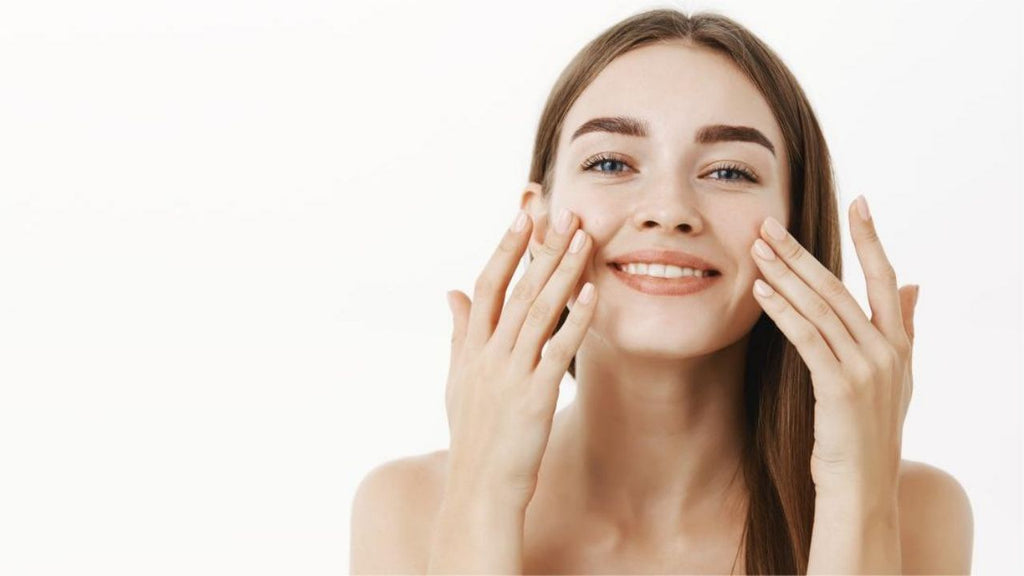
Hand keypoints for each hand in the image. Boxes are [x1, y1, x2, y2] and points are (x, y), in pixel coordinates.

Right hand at [443, 207, 595, 509]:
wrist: (477, 491)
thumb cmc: (472, 436)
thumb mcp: (458, 380)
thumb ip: (459, 332)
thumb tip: (450, 291)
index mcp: (471, 348)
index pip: (487, 284)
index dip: (506, 247)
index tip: (523, 214)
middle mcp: (488, 355)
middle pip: (515, 289)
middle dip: (540, 247)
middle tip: (563, 211)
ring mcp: (510, 374)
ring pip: (538, 312)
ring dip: (562, 272)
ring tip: (583, 238)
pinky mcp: (534, 397)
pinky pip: (558, 350)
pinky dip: (575, 320)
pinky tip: (592, 293)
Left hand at [749, 195, 919, 496]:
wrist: (864, 491)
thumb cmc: (866, 435)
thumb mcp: (893, 380)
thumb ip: (901, 328)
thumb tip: (914, 283)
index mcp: (900, 345)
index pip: (885, 278)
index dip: (873, 239)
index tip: (861, 201)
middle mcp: (887, 351)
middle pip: (840, 287)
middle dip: (801, 253)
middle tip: (770, 223)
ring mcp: (867, 369)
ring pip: (821, 308)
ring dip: (784, 275)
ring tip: (757, 249)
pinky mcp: (841, 388)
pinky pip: (808, 338)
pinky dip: (783, 311)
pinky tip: (760, 292)